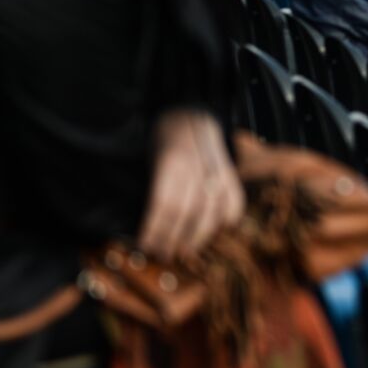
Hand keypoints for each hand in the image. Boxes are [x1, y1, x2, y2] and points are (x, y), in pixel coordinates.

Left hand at [139, 110, 243, 262]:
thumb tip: (133, 224)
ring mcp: (218, 170)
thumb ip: (148, 186)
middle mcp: (198, 166)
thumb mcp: (147, 155)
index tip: (144, 246)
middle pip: (188, 212)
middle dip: (173, 239)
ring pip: (212, 212)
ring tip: (184, 252)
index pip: (166, 204)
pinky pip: (234, 202)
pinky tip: (214, 232)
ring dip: (197, 237)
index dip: (155, 229)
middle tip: (162, 255)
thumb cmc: (161, 140)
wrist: (190, 113)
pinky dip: (226, 220)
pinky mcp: (231, 173)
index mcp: (172, 161)